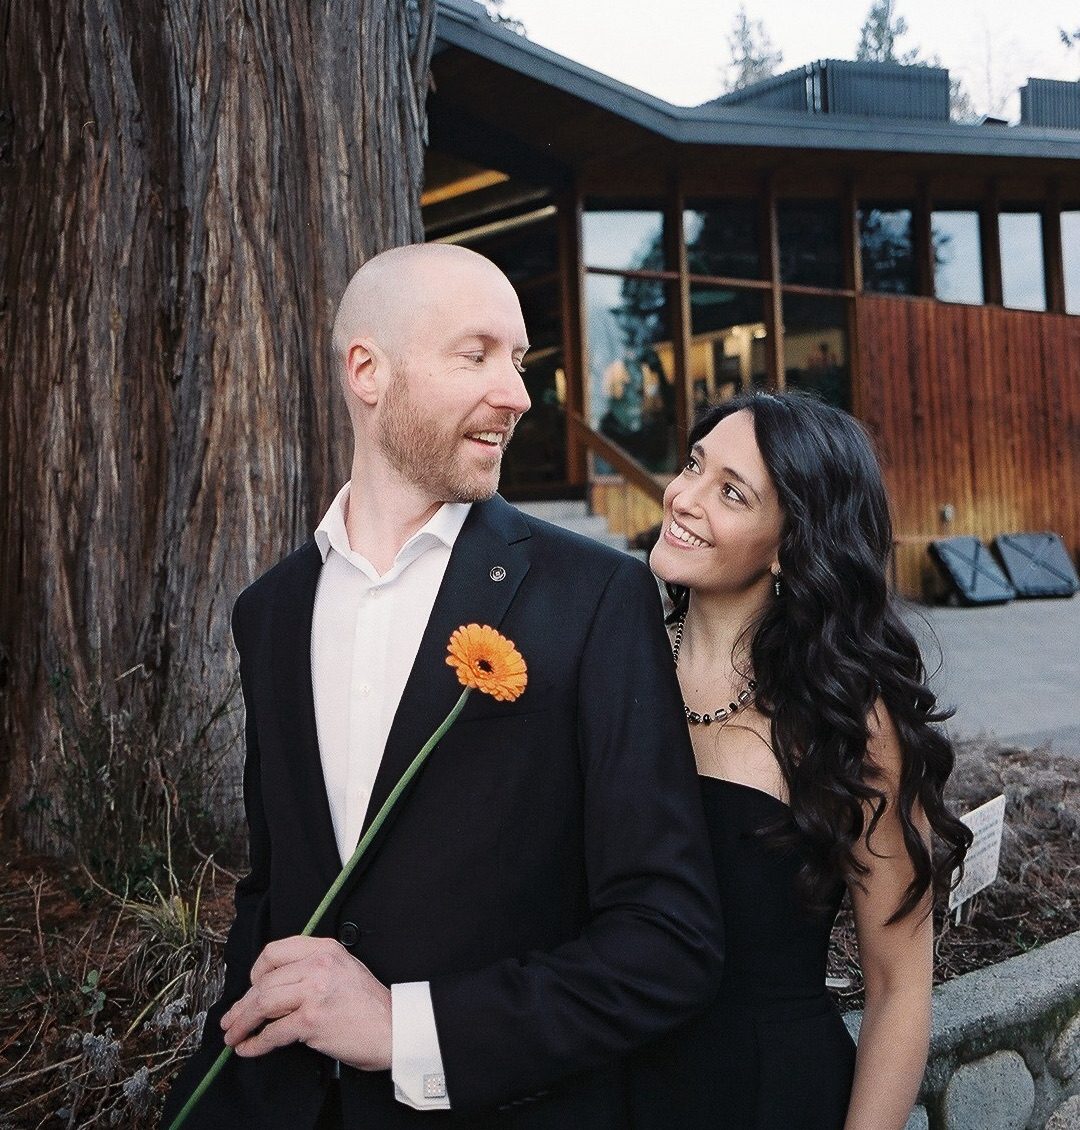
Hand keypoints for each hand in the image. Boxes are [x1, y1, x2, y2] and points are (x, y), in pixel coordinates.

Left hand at [220, 936, 391, 1069]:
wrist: (394, 1028)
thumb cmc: (369, 1004)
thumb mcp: (343, 968)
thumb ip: (313, 967)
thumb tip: (275, 985)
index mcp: (324, 949)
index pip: (274, 952)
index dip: (255, 972)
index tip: (250, 987)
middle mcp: (317, 965)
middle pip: (263, 982)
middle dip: (241, 1004)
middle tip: (230, 1019)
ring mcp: (313, 992)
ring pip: (262, 1004)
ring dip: (242, 1023)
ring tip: (233, 1035)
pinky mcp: (311, 1020)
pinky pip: (272, 1033)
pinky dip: (255, 1043)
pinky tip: (248, 1048)